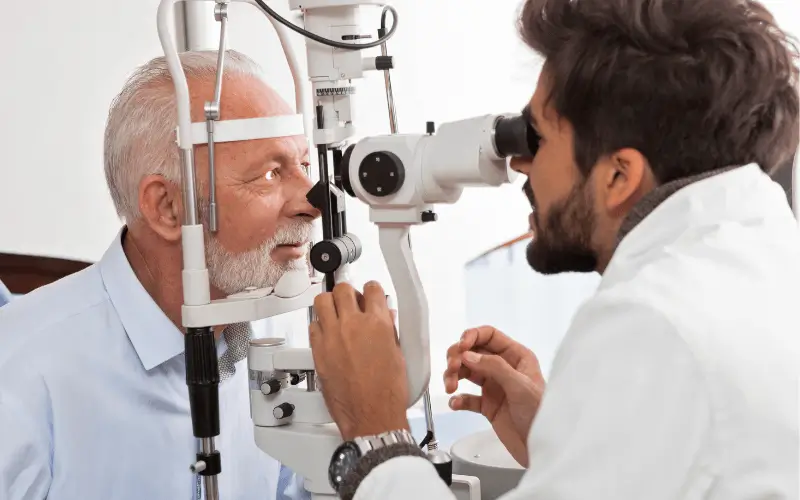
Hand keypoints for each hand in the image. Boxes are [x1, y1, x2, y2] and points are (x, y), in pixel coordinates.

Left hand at [309, 281, 409, 440]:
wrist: (372, 416)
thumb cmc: (387, 393)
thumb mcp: (398, 355)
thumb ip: (390, 331)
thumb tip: (386, 318)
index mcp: (378, 324)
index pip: (371, 288)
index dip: (371, 291)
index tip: (369, 295)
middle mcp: (353, 325)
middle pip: (343, 289)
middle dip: (348, 293)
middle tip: (351, 302)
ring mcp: (332, 337)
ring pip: (322, 301)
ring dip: (329, 303)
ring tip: (335, 312)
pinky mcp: (318, 351)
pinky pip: (312, 326)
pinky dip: (319, 325)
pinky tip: (328, 333)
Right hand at [444, 326, 544, 466]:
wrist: (543, 448)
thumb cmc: (542, 415)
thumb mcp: (520, 386)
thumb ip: (494, 367)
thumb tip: (468, 355)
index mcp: (516, 357)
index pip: (489, 335)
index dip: (471, 337)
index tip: (460, 348)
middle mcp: (504, 368)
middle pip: (472, 352)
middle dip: (458, 358)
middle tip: (452, 370)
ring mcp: (495, 386)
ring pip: (466, 372)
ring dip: (454, 377)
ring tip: (450, 387)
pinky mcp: (488, 405)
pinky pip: (467, 397)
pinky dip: (458, 399)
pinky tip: (455, 403)